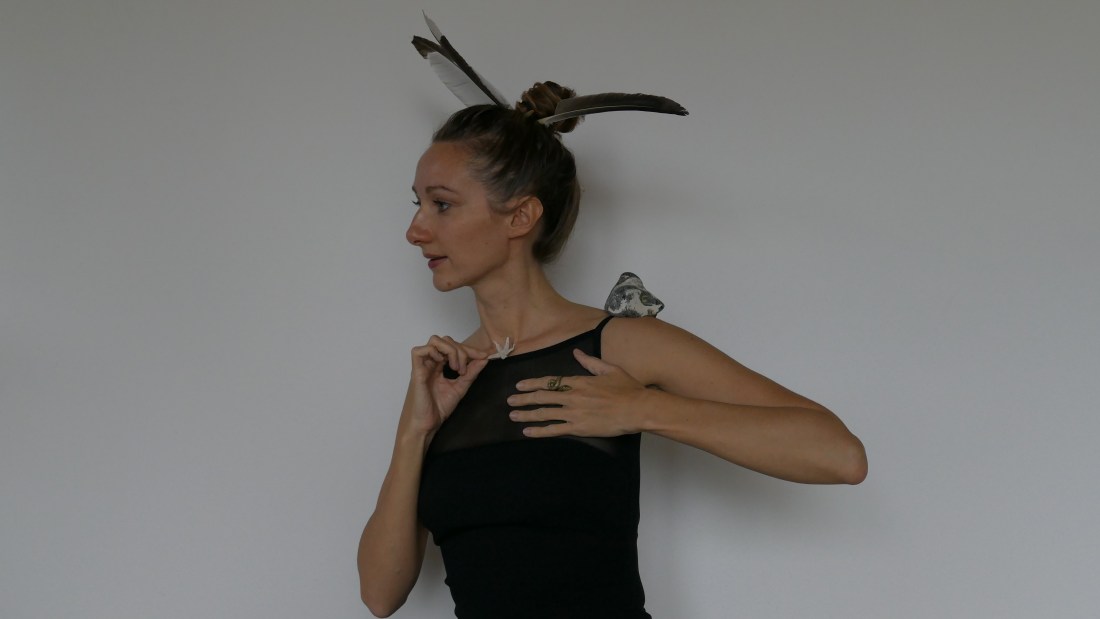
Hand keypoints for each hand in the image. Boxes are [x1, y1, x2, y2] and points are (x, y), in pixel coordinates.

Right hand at [403, 335, 488, 437]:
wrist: (427, 424)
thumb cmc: (438, 408)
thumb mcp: (461, 387)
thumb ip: (471, 372)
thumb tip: (484, 358)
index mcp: (439, 365)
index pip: (454, 347)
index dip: (470, 349)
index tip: (484, 356)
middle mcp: (431, 363)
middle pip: (445, 340)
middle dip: (461, 350)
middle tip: (465, 369)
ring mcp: (423, 366)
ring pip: (434, 341)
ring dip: (450, 350)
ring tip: (456, 368)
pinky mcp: (416, 371)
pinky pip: (418, 351)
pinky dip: (434, 352)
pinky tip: (443, 365)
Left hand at [507, 349, 649, 437]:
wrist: (638, 408)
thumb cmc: (628, 388)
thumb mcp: (609, 369)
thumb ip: (590, 362)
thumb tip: (576, 352)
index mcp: (579, 381)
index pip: (550, 381)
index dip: (533, 384)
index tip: (520, 385)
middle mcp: (572, 396)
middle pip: (542, 397)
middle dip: (524, 398)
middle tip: (509, 400)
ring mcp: (574, 413)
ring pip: (544, 413)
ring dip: (526, 414)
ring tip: (513, 415)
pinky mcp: (579, 428)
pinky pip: (555, 429)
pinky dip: (540, 431)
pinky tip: (528, 432)